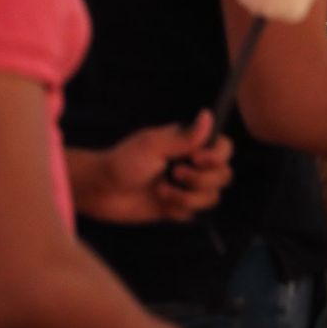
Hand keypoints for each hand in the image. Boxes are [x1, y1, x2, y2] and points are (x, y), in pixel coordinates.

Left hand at [82, 111, 232, 223]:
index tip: (196, 158)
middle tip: (174, 174)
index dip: (217, 156)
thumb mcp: (153, 145)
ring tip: (163, 190)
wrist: (102, 191)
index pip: (224, 148)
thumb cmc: (123, 161)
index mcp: (190, 145)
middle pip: (224, 174)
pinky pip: (196, 213)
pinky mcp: (179, 207)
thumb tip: (208, 114)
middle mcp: (194, 165)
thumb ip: (185, 136)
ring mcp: (187, 187)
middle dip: (201, 179)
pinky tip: (161, 202)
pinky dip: (180, 208)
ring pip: (212, 196)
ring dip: (189, 196)